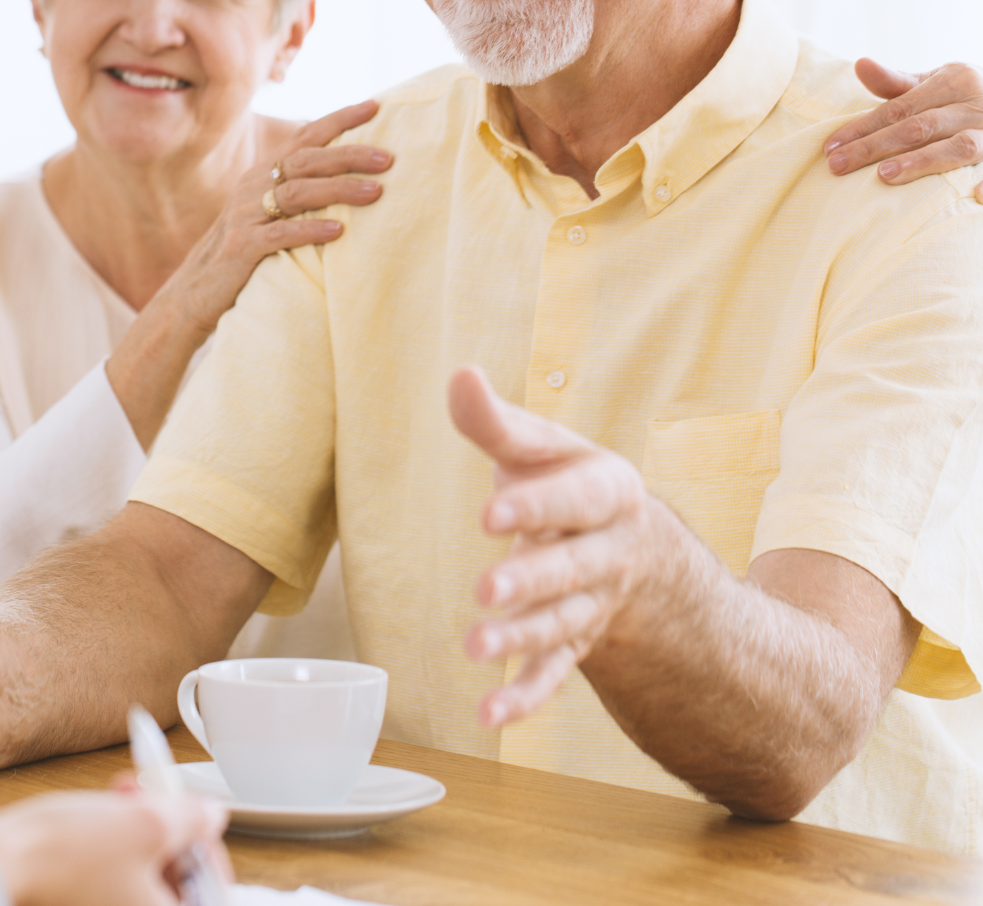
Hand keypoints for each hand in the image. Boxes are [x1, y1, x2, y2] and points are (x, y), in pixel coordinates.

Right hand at [0, 785, 229, 905]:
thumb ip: (192, 819)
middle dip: (169, 832)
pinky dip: (114, 847)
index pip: (211, 893)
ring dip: (140, 831)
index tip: (196, 817)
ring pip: (141, 877)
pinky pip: (112, 881)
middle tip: (157, 797)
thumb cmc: (60, 857)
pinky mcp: (77, 904)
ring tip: (123, 795)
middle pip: (175, 885)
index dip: (207, 847)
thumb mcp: (146, 823)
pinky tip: (102, 814)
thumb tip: (209, 816)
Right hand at [156, 99, 387, 340]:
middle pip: (306, 160)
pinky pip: (281, 233)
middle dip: (349, 154)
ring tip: (375, 192)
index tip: (374, 106)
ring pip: (297, 192)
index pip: (304, 137)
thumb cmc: (243, 254)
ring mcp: (245, 216)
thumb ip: (298, 195)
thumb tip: (352, 180)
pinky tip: (339, 230)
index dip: (338, 119)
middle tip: (387, 158)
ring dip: (338, 189)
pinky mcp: (243, 247)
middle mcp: (253, 187)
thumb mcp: (268, 215)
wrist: (195, 293)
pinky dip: (311, 229)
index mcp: (262, 174)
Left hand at [447, 367, 665, 726]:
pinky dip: (525, 696)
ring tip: (477, 649)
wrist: (630, 545)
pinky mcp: (577, 642)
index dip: (536, 505)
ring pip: (564, 624)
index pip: (574, 499)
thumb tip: (459, 374)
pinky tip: (490, 714)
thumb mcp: (540, 448)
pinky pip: (556, 674)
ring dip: (522, 638)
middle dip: (532, 579)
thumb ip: (495, 421)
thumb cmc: (566, 482)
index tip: (489, 512)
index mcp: (608, 491)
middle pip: (573, 568)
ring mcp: (596, 602)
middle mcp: (611, 551)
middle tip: (487, 588)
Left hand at [825, 59, 982, 196]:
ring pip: (959, 148)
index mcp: (956, 80)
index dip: (862, 127)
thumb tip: (860, 64)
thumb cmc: (963, 96)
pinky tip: (973, 197)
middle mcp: (977, 103)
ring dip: (923, 162)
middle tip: (837, 166)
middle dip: (876, 147)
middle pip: (920, 127)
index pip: (899, 107)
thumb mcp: (936, 82)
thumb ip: (897, 82)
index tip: (829, 147)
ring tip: (884, 176)